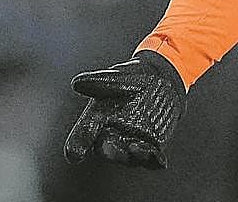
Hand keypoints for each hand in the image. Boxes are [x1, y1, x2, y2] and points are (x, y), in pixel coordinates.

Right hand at [64, 50, 185, 168]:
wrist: (163, 81)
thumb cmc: (134, 79)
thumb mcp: (120, 77)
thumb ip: (101, 82)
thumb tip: (77, 83)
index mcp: (97, 118)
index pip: (83, 134)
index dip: (78, 144)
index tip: (74, 153)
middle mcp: (112, 135)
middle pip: (106, 149)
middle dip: (108, 150)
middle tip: (107, 146)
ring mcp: (132, 143)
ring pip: (129, 156)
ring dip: (132, 156)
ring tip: (134, 148)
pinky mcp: (152, 147)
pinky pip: (152, 159)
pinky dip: (154, 161)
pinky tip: (159, 159)